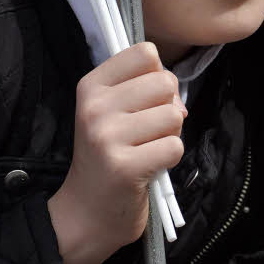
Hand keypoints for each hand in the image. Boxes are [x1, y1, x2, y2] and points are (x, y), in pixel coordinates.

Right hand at [48, 42, 185, 263]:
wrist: (87, 211)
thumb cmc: (106, 156)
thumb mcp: (109, 112)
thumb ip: (140, 89)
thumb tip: (176, 94)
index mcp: (90, 86)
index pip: (144, 52)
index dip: (157, 75)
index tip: (144, 99)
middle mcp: (95, 106)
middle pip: (164, 82)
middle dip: (168, 106)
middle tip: (148, 130)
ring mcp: (107, 136)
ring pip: (173, 115)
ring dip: (169, 134)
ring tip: (147, 149)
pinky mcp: (125, 166)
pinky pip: (175, 147)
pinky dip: (170, 158)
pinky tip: (149, 166)